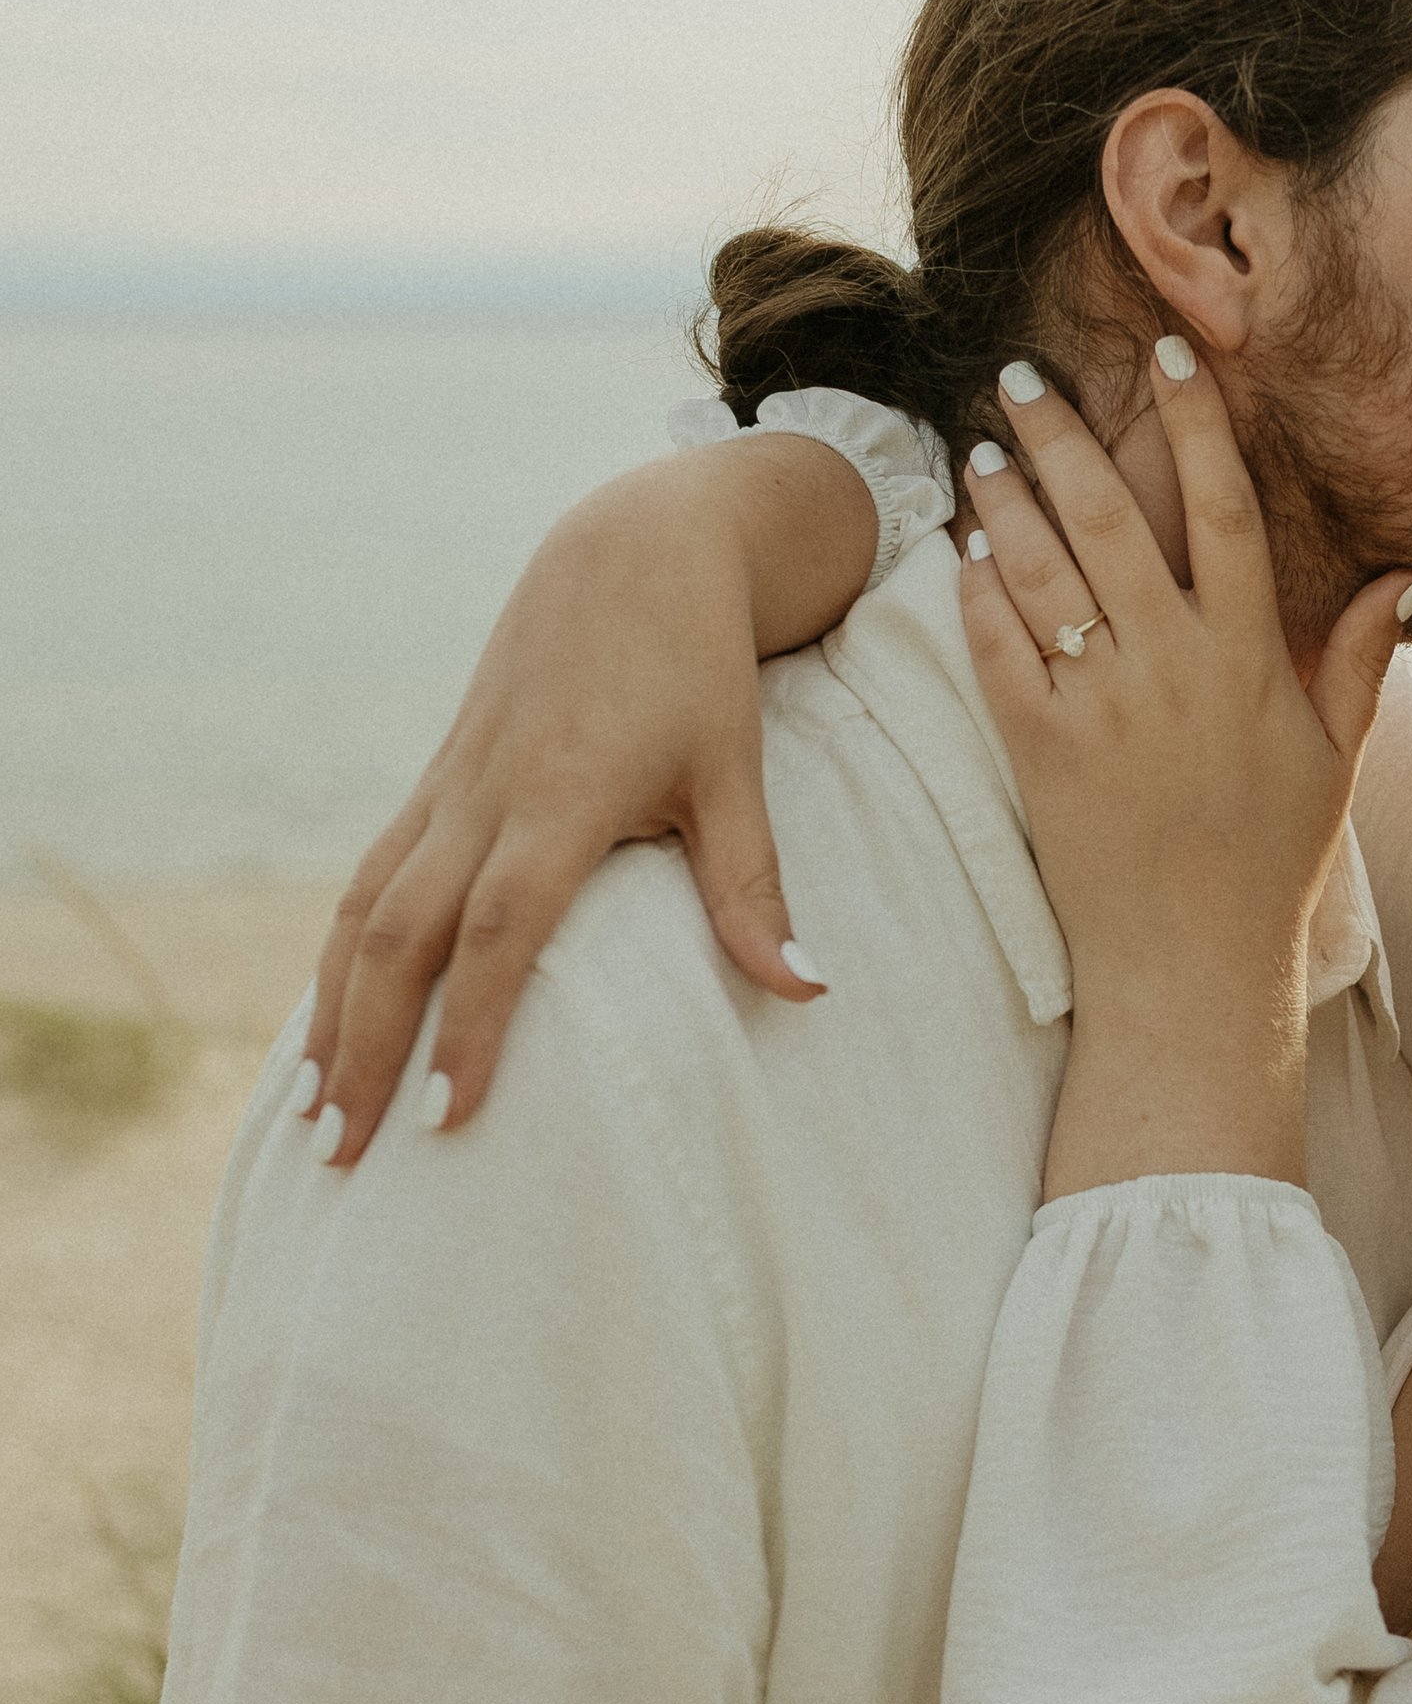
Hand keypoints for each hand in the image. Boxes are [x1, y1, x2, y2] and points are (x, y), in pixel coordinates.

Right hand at [302, 437, 876, 1160]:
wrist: (629, 548)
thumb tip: (807, 991)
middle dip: (368, 1048)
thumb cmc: (696, 665)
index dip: (469, 1024)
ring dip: (332, 1012)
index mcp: (562, 795)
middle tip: (347, 1154)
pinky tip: (327, 1023)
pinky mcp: (436, 780)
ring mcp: (449, 785)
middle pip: (402, 936)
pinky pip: (368, 878)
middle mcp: (485, 794)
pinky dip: (340, 955)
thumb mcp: (735, 770)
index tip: (450, 1119)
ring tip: (311, 1113)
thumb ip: (754, 888)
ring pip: (363, 909)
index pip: (498, 929)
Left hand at [958, 342, 1411, 1189]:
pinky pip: (998, 649)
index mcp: (1250, 660)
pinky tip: (965, 546)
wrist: (1191, 970)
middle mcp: (1175, 671)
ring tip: (980, 447)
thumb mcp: (1335, 759)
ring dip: (1006, 499)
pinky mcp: (1041, 753)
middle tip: (1023, 376)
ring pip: (1043, 574)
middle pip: (1112, 520)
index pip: (1224, 509)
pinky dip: (977, 590)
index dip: (1196, 424)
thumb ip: (1362, 657)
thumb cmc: (1268, 865)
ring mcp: (1102, 710)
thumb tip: (1408, 571)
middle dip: (1064, 436)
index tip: (1169, 352)